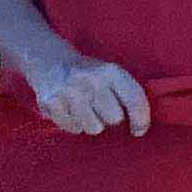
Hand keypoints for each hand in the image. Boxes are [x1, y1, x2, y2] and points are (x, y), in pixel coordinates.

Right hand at [25, 49, 149, 137]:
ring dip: (92, 123)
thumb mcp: (111, 74)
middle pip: (114, 119)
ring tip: (85, 108)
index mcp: (111, 71)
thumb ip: (128, 94)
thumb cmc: (89, 73)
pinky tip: (70, 110)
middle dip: (110, 117)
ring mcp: (69, 92)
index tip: (139, 130)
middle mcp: (91, 80)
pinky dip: (74, 124)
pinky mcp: (51, 103)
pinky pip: (73, 128)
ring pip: (94, 128)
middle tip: (100, 106)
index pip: (134, 100)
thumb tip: (141, 126)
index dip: (141, 120)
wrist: (50, 61)